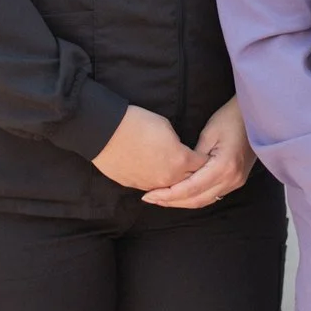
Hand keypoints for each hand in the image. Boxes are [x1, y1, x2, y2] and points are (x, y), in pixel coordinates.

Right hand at [91, 105, 206, 190]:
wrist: (105, 132)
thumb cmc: (137, 123)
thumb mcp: (166, 127)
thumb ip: (177, 144)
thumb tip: (177, 151)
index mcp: (180, 160)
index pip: (202, 164)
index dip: (204, 159)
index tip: (204, 155)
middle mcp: (168, 177)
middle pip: (189, 181)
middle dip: (193, 174)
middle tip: (193, 167)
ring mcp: (150, 184)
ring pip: (169, 188)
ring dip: (174, 181)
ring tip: (174, 172)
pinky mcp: (135, 186)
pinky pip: (151, 187)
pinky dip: (155, 182)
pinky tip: (153, 173)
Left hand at [143, 96, 257, 207]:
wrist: (256, 115)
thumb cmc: (231, 118)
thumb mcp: (208, 133)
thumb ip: (193, 157)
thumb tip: (178, 172)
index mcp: (224, 167)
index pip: (191, 188)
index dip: (168, 194)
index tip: (149, 195)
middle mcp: (232, 179)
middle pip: (197, 200)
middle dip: (172, 201)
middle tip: (150, 199)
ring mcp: (236, 182)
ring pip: (205, 201)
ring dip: (182, 202)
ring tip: (161, 198)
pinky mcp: (236, 180)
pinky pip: (212, 195)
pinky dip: (195, 197)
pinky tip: (180, 195)